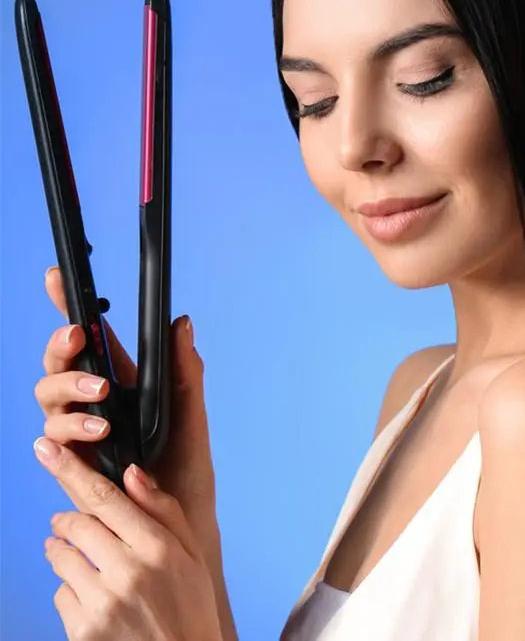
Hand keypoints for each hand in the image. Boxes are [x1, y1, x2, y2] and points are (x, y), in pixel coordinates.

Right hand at [35, 268, 238, 640]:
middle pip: (61, 363)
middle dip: (63, 347)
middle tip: (78, 338)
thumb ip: (186, 372)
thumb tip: (181, 322)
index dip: (70, 308)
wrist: (176, 531)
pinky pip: (50, 439)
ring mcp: (80, 433)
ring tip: (102, 402)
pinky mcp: (70, 463)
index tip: (57, 278)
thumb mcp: (191, 418)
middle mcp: (96, 405)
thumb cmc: (184, 476)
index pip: (94, 340)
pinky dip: (66, 431)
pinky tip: (90, 433)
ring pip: (50, 397)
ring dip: (70, 390)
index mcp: (125, 385)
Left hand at [35, 437, 222, 640]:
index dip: (71, 470)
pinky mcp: (83, 632)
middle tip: (68, 521)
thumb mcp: (191, 555)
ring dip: (63, 551)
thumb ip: (162, 510)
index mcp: (158, 548)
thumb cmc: (190, 608)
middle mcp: (128, 572)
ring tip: (79, 558)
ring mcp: (103, 604)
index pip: (105, 498)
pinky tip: (91, 596)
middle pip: (77, 523)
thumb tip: (132, 473)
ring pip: (62, 558)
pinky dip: (69, 589)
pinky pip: (60, 594)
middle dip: (68, 518)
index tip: (47, 450)